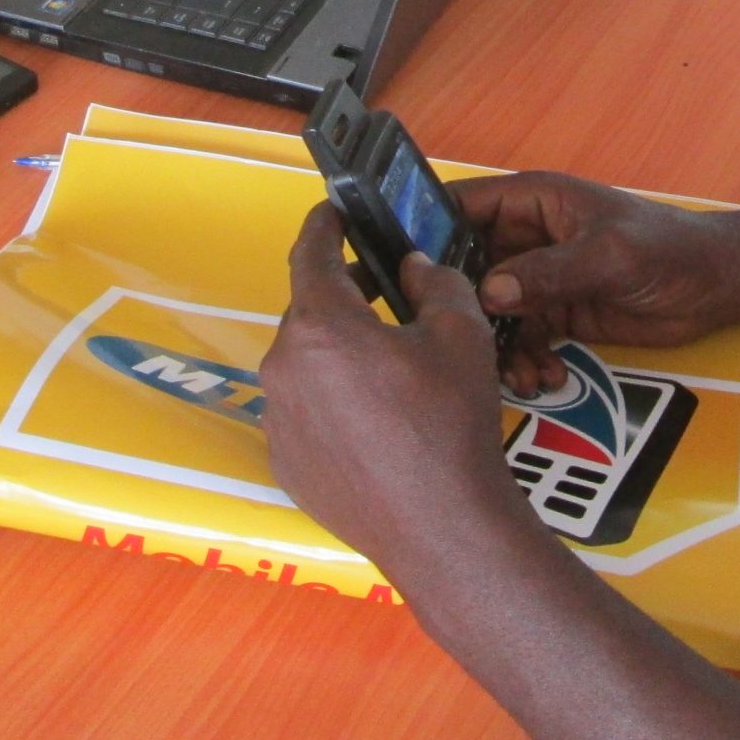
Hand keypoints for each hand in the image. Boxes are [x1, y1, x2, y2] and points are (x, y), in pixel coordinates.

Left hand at [260, 208, 527, 572]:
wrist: (443, 528)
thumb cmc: (451, 425)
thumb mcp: (461, 334)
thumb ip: (434, 282)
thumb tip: (413, 268)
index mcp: (321, 326)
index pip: (311, 254)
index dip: (324, 226)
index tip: (332, 212)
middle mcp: (284, 368)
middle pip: (309, 313)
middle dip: (345, 297)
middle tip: (386, 293)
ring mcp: (278, 421)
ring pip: (306, 366)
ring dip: (339, 355)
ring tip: (389, 368)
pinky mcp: (285, 463)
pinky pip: (304, 414)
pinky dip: (331, 404)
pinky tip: (377, 422)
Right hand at [455, 172, 738, 395]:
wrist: (717, 287)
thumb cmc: (667, 250)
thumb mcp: (608, 256)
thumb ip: (549, 273)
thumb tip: (490, 294)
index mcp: (532, 201)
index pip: (462, 207)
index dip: (428, 233)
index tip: (405, 275)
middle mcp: (526, 237)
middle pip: (467, 268)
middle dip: (461, 308)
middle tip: (457, 345)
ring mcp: (540, 278)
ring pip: (491, 312)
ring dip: (496, 345)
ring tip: (519, 377)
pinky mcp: (556, 314)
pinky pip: (521, 338)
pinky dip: (525, 361)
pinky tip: (546, 379)